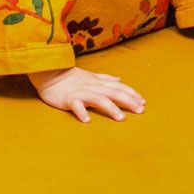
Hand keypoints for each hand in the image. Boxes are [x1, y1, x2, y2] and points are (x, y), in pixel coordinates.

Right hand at [28, 66, 145, 121]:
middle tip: (140, 111)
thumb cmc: (72, 77)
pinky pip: (76, 105)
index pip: (119, 87)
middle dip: (128, 101)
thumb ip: (106, 79)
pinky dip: (81, 112)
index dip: (132, 94)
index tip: (143, 102)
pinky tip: (87, 120)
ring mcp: (81, 93)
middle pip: (114, 93)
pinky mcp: (69, 99)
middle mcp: (93, 87)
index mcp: (99, 83)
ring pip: (98, 99)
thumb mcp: (91, 76)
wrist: (50, 73)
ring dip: (111, 108)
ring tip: (121, 118)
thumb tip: (120, 79)